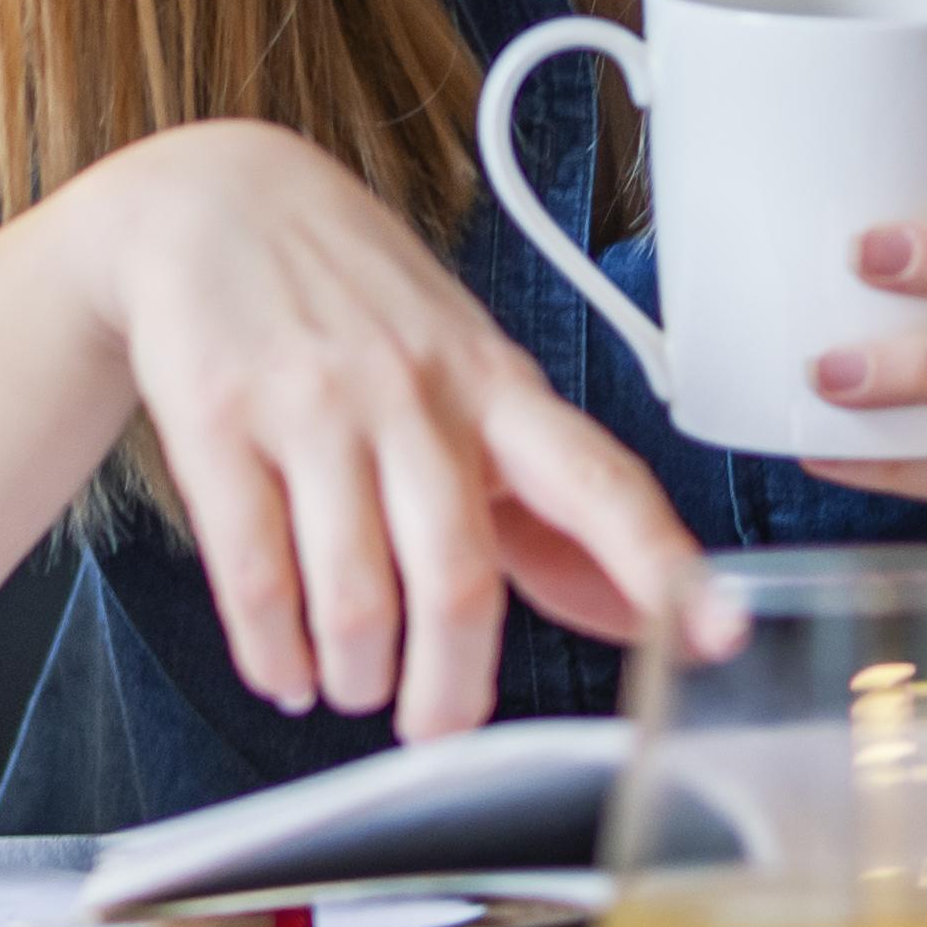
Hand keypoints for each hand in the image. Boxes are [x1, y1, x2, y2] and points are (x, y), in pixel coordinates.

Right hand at [39, 120, 715, 738]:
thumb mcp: (468, 380)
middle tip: (436, 726)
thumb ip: (548, 509)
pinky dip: (274, 654)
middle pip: (459, 579)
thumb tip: (638, 613)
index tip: (716, 629)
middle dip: (450, 690)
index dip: (659, 562)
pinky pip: (256, 578)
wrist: (210, 199)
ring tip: (353, 683)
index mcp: (497, 387)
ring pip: (355, 595)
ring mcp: (315, 407)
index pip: (599, 481)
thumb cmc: (357, 306)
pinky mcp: (219, 422)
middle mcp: (415, 394)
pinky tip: (285, 666)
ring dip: (358, 675)